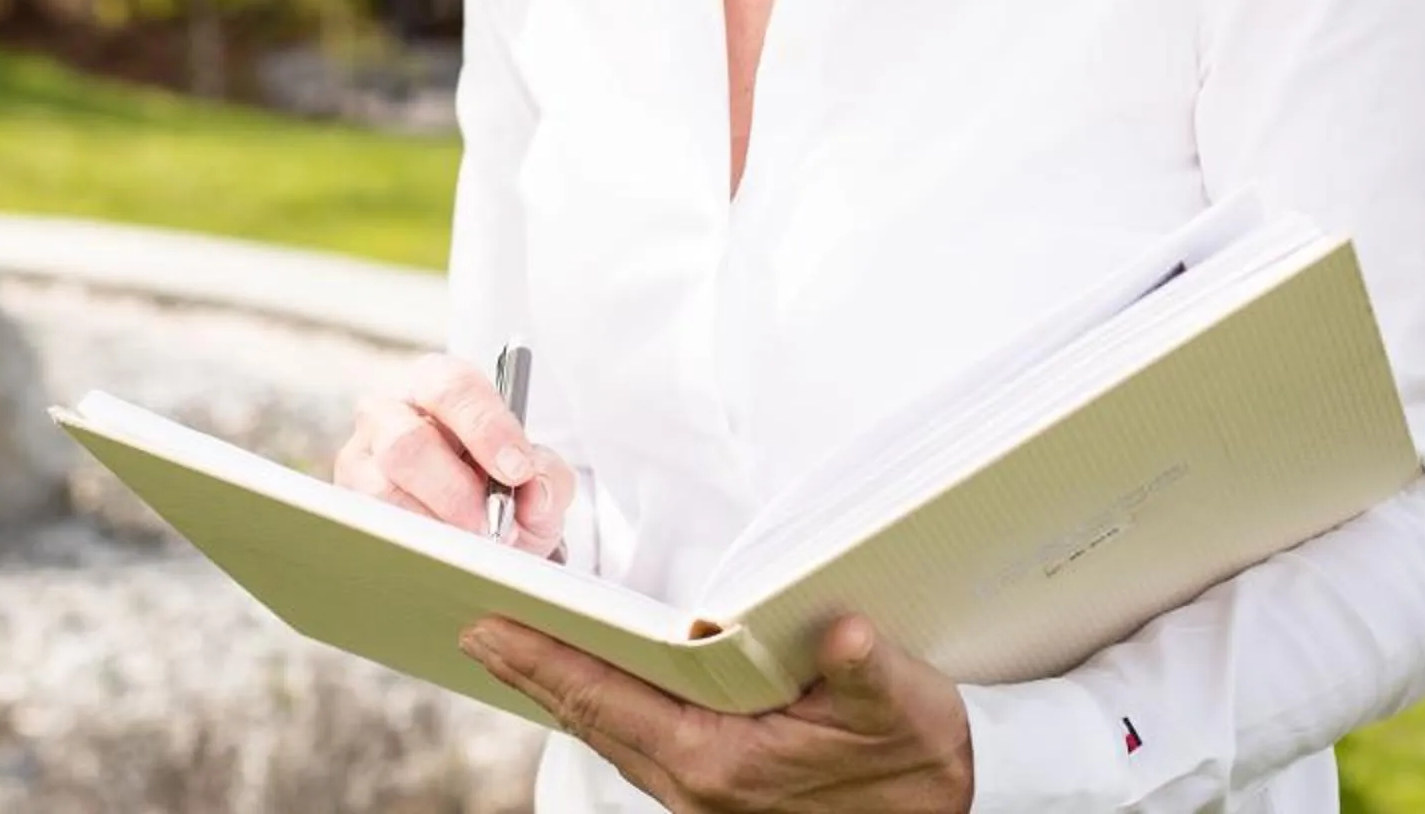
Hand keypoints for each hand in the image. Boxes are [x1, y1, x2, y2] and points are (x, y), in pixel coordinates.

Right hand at [333, 352, 575, 559]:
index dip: (486, 427)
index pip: (453, 387)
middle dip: (454, 491)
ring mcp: (360, 460)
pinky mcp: (347, 504)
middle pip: (407, 442)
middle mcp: (390, 413)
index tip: (517, 470)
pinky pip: (371, 528)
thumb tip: (534, 485)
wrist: (481, 537)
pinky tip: (442, 557)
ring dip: (434, 526)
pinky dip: (413, 548)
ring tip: (472, 547)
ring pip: (383, 491)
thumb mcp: (538, 482)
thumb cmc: (503, 492)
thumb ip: (549, 476)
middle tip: (493, 524)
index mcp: (439, 386)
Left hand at [460, 613, 972, 812]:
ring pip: (610, 735)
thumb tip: (845, 638)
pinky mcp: (717, 790)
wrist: (951, 808)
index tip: (488, 629)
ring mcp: (702, 794)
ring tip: (513, 651)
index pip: (609, 701)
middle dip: (530, 673)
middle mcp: (697, 786)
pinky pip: (637, 743)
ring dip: (559, 692)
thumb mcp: (902, 706)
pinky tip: (588, 688)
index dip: (543, 662)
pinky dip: (600, 709)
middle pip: (592, 721)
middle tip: (473, 629)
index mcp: (722, 763)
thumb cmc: (920, 758)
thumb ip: (866, 672)